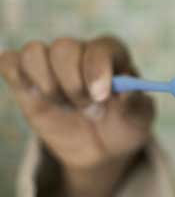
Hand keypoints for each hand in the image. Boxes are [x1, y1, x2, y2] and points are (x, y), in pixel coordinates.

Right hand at [0, 36, 154, 170]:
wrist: (103, 148)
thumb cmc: (125, 125)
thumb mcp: (140, 118)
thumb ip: (136, 101)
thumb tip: (126, 86)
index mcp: (113, 55)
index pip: (101, 47)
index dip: (98, 69)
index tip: (102, 96)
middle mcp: (82, 53)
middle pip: (65, 48)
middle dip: (74, 85)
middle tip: (90, 110)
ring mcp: (53, 65)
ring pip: (35, 51)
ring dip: (48, 84)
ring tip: (64, 106)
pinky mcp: (27, 80)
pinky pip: (10, 62)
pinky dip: (18, 76)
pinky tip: (38, 98)